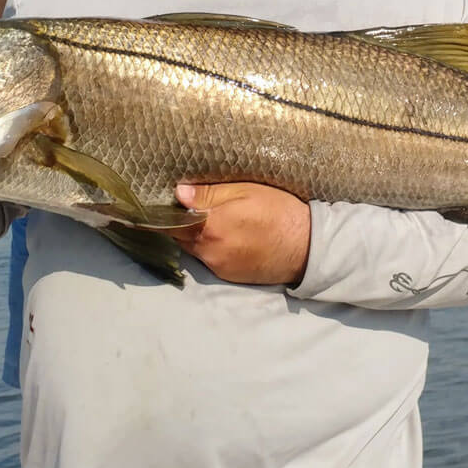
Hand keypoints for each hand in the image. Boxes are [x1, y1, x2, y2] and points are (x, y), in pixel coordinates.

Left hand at [171, 182, 310, 284]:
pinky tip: (222, 234)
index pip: (170, 222)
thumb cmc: (277, 210)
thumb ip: (209, 193)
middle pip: (178, 236)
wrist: (307, 247)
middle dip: (177, 222)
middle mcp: (208, 252)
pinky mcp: (229, 276)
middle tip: (183, 203)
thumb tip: (177, 192)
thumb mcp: (245, 191)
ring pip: (193, 249)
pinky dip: (208, 247)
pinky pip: (208, 259)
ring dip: (192, 235)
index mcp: (209, 228)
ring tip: (204, 217)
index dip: (163, 210)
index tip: (160, 199)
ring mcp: (218, 267)